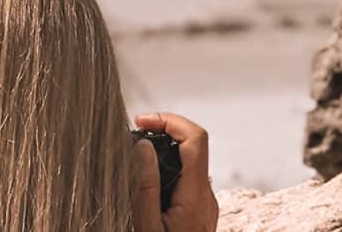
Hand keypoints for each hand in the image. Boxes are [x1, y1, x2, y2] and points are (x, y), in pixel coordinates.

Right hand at [131, 112, 217, 231]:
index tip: (143, 122)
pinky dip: (168, 165)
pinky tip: (149, 175)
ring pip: (189, 160)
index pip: (195, 138)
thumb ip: (146, 186)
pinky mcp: (200, 208)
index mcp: (195, 195)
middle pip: (193, 144)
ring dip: (164, 148)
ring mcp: (205, 201)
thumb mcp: (147, 224)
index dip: (169, 120)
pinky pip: (187, 176)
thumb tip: (144, 146)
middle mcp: (206, 195)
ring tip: (137, 152)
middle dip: (163, 130)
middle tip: (136, 133)